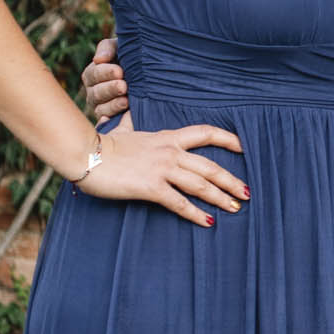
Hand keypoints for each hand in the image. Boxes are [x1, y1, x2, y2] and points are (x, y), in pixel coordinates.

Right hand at [76, 114, 249, 226]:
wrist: (85, 154)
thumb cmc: (102, 145)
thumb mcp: (123, 129)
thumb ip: (130, 123)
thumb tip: (127, 112)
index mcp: (166, 137)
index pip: (205, 133)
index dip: (227, 139)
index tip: (244, 147)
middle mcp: (170, 152)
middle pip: (210, 166)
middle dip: (231, 180)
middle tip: (247, 192)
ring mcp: (162, 169)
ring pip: (200, 184)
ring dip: (221, 197)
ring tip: (236, 208)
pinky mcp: (150, 187)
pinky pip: (179, 202)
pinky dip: (195, 213)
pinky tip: (208, 222)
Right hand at [83, 35, 128, 120]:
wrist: (151, 73)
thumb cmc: (132, 57)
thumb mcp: (121, 47)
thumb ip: (108, 48)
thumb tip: (99, 59)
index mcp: (93, 74)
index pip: (94, 74)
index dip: (105, 73)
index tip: (120, 71)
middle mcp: (94, 91)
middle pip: (96, 92)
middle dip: (110, 88)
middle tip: (124, 86)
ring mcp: (101, 106)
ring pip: (100, 108)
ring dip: (113, 104)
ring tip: (127, 101)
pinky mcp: (111, 119)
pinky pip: (106, 121)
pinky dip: (111, 117)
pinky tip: (119, 113)